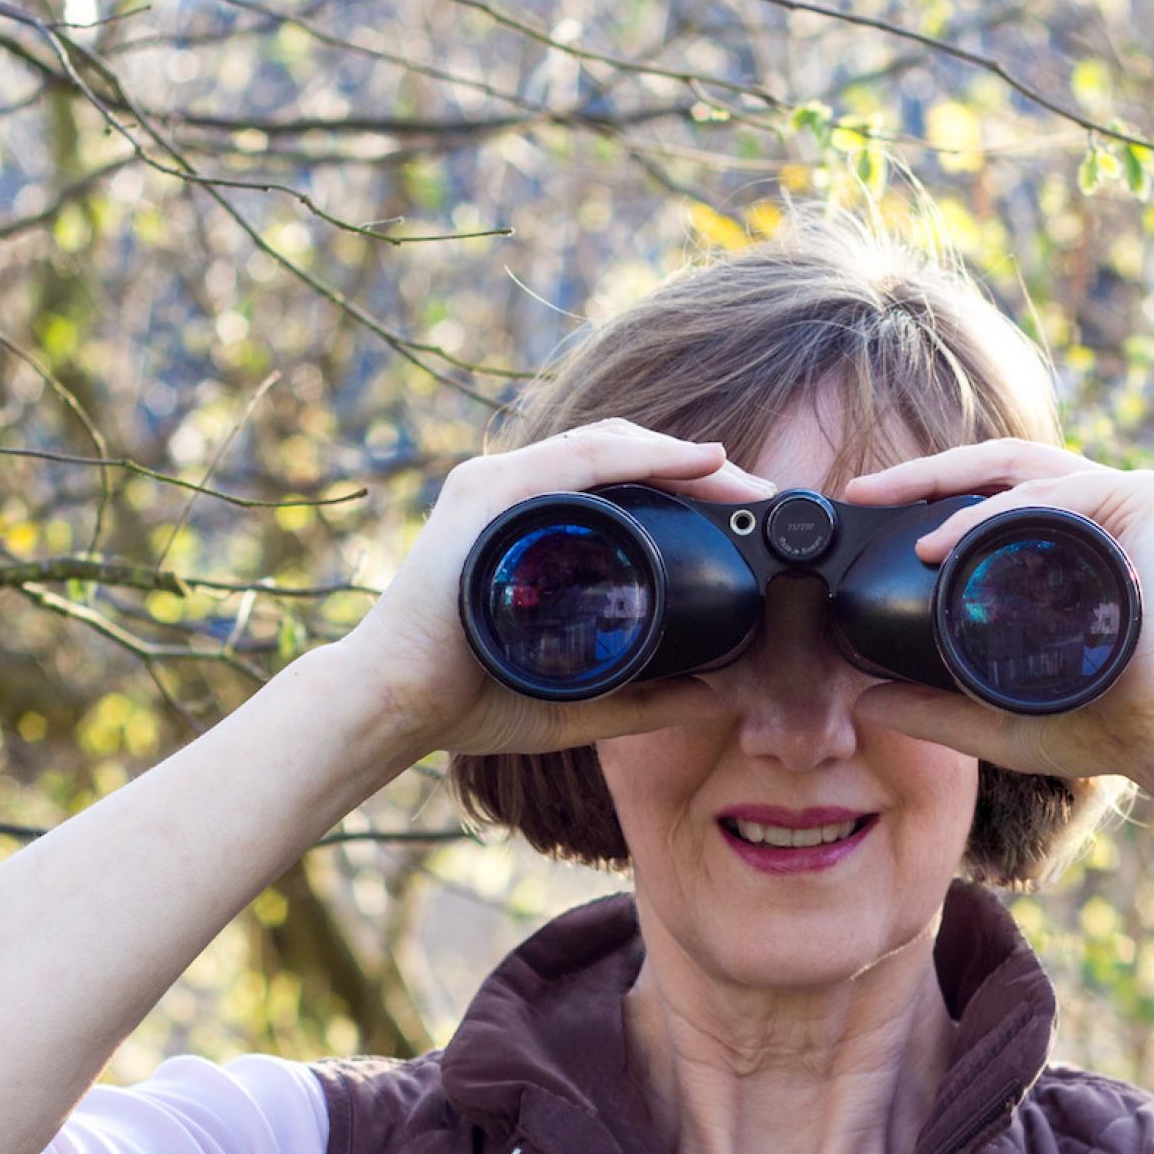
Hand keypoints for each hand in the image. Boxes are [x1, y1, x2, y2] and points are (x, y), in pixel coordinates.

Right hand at [335, 418, 774, 757]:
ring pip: (610, 446)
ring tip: (741, 480)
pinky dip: (644, 452)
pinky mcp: (489, 490)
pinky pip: (582, 455)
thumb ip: (649, 698)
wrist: (393, 707)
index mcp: (533, 532)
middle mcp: (516, 497)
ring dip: (684, 457)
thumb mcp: (581, 700)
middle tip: (760, 499)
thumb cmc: (468, 701)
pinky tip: (696, 461)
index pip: (621, 491)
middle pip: (624, 460)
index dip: (688, 495)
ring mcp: (500, 486)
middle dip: (699, 473)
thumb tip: (721, 695)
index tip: (746, 523)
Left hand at [836, 440, 1153, 781]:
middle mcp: (1092, 509)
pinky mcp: (1144, 497)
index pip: (987, 495)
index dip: (925, 493)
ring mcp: (1119, 498)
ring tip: (894, 511)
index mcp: (1063, 541)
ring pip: (1019, 465)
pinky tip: (949, 538)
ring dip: (947, 482)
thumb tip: (865, 706)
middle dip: (921, 472)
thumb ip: (932, 709)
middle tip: (863, 490)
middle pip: (995, 467)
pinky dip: (997, 509)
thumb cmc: (1099, 724)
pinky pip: (1056, 489)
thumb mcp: (993, 716)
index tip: (866, 507)